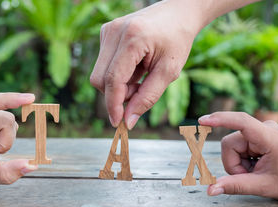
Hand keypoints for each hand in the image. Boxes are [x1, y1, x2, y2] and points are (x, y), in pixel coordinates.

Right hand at [90, 0, 199, 128]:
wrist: (178, 13)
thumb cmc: (177, 40)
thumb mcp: (168, 72)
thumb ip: (147, 97)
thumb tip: (128, 121)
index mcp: (133, 38)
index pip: (113, 80)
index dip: (114, 105)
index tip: (119, 123)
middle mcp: (114, 32)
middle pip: (100, 79)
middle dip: (117, 95)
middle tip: (140, 92)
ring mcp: (107, 31)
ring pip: (100, 74)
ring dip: (118, 86)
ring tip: (141, 78)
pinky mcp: (106, 33)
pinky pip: (103, 65)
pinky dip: (118, 75)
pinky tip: (135, 68)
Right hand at [199, 112, 277, 199]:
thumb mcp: (263, 187)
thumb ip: (235, 186)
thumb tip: (210, 190)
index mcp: (269, 137)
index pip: (241, 122)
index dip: (220, 120)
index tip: (202, 120)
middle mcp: (264, 128)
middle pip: (229, 144)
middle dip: (234, 164)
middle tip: (250, 176)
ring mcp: (260, 130)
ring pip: (230, 147)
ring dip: (238, 164)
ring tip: (256, 171)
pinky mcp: (256, 134)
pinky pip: (237, 147)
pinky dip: (242, 161)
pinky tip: (256, 165)